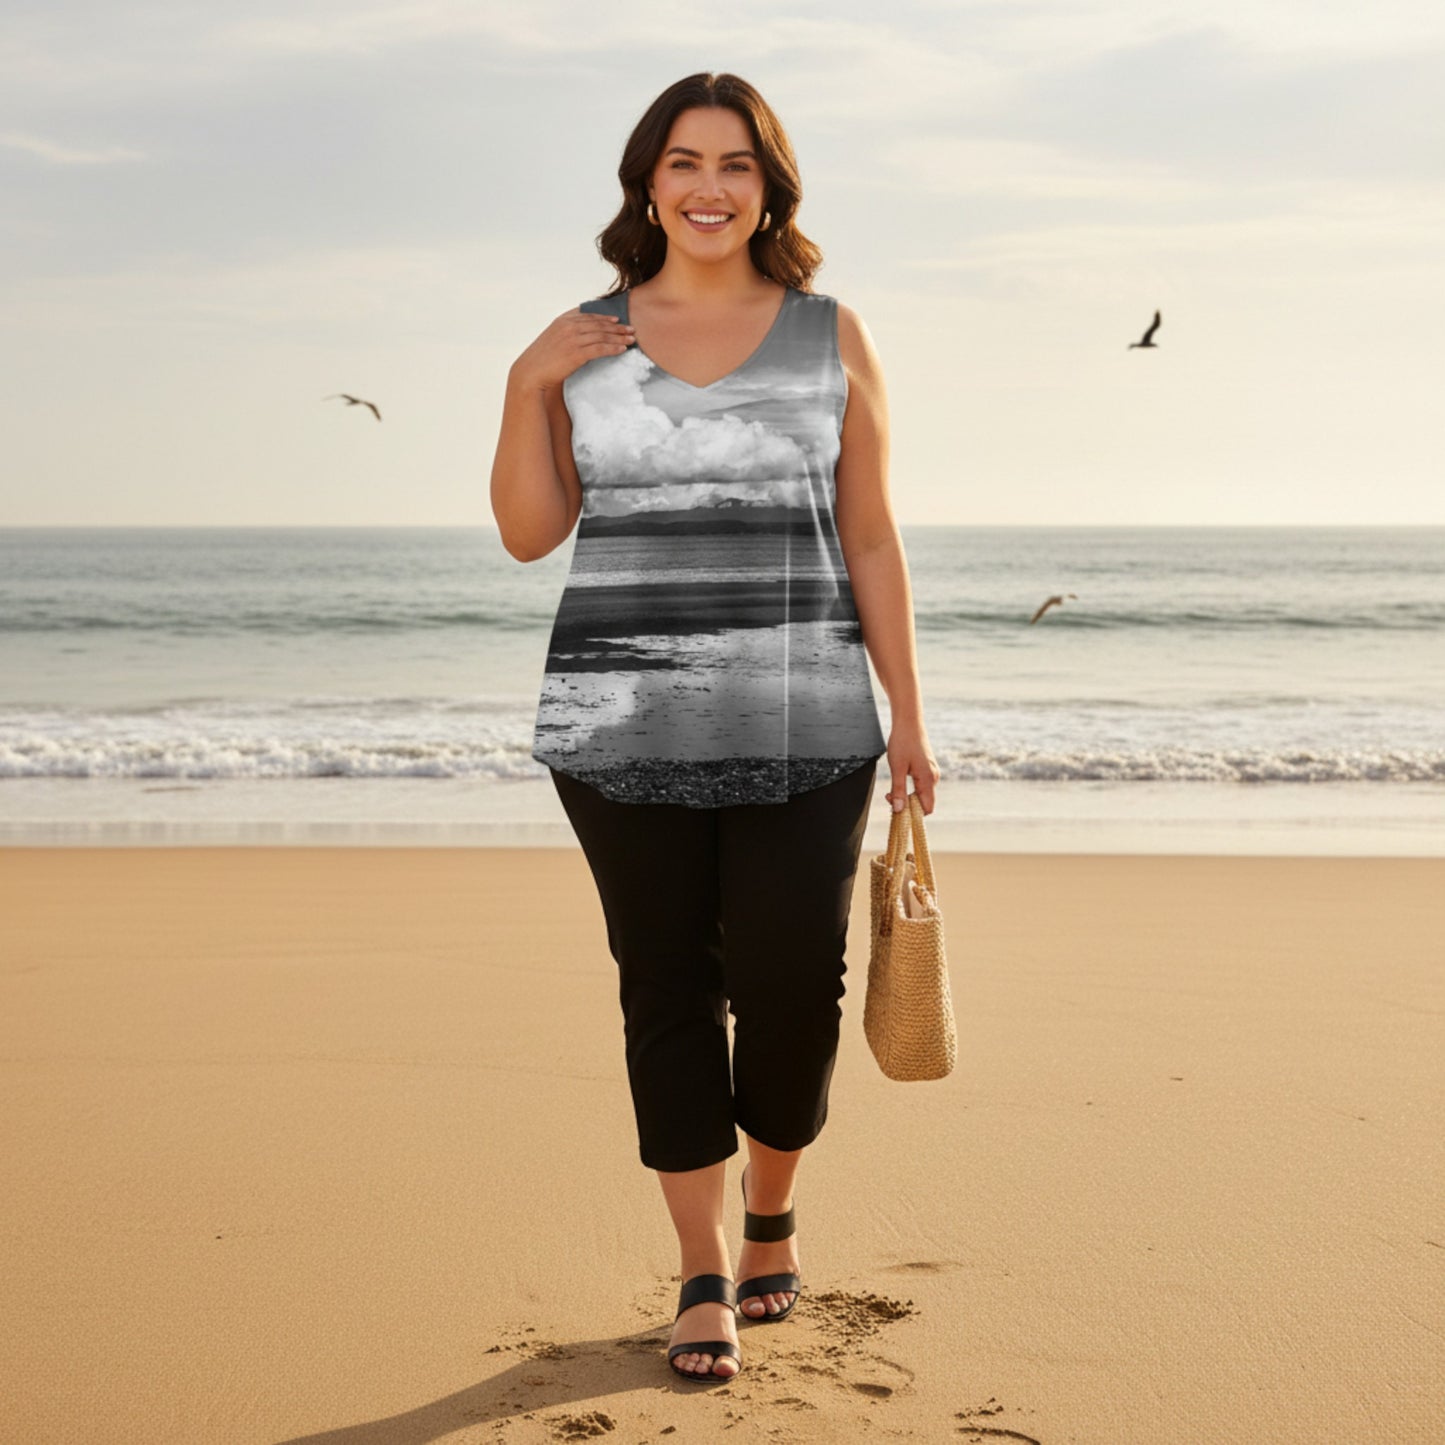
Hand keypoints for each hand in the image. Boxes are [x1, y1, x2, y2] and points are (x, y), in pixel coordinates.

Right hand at [510, 306, 634, 392]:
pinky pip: (600, 349)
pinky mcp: (577, 353)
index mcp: (562, 321)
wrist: (530, 374)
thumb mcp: (552, 340)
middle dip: (617, 327)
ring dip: (619, 337)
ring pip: (602, 335)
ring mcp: (573, 339)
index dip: (604, 317)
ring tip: (632, 339)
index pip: (588, 315)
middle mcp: (568, 327)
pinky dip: (613, 348)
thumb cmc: (541, 361)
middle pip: (599, 324)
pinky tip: (622, 350)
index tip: (617, 319)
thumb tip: (580, 337)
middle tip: (631, 329)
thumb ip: (565, 334)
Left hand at [884, 722, 939, 814]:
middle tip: (888, 796)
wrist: (909, 722)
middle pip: (924, 802)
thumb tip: (898, 810)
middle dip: (907, 804)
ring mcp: (931, 772)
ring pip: (921, 794)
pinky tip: (898, 778)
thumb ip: (898, 790)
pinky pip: (921, 785)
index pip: (927, 808)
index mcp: (928, 779)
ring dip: (907, 795)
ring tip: (891, 788)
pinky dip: (910, 787)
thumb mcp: (897, 768)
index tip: (895, 808)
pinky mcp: (927, 768)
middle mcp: (933, 777)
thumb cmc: (902, 743)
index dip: (912, 813)